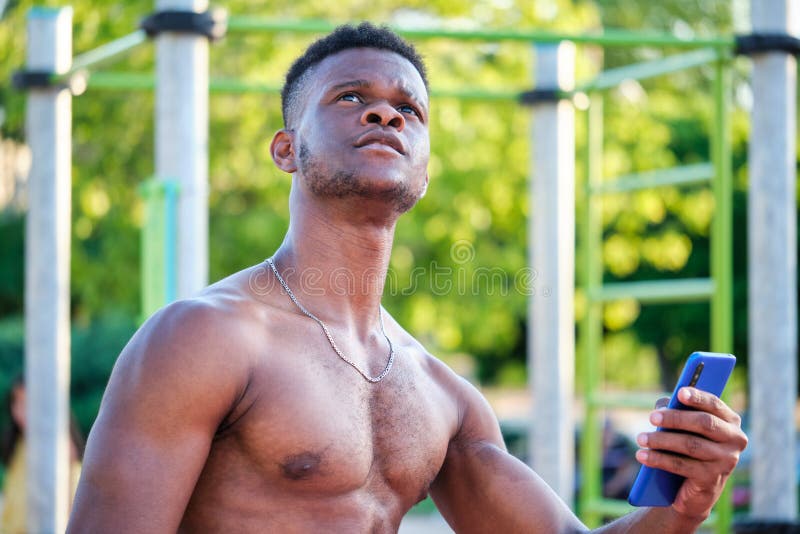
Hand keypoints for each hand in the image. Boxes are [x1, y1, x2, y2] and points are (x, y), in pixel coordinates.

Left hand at [634, 387, 747, 520]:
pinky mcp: (712, 479)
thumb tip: (663, 406)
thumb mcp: (685, 427)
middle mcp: (734, 440)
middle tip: (652, 417)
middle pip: (704, 423)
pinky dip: (659, 459)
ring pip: (691, 445)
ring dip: (662, 440)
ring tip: (641, 438)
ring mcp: (726, 461)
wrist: (697, 489)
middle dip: (675, 419)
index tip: (680, 393)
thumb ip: (676, 411)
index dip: (698, 398)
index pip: (715, 405)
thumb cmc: (689, 448)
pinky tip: (642, 455)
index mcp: (730, 422)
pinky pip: (682, 466)